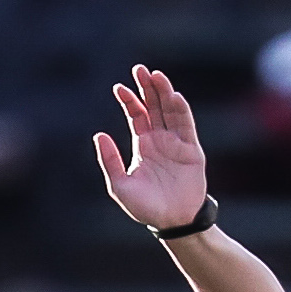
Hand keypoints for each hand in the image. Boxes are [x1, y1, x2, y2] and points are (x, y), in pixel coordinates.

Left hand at [94, 64, 207, 231]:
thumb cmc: (145, 207)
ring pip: (170, 111)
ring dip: (163, 92)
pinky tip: (173, 96)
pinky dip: (180, 110)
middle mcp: (160, 139)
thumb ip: (109, 160)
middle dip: (146, 88)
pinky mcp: (191, 150)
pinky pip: (186, 125)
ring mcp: (177, 143)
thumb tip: (99, 134)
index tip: (119, 88)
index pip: (136, 115)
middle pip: (153, 106)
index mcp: (143, 145)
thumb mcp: (119, 185)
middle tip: (139, 69)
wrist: (172, 222)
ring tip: (155, 76)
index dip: (129, 100)